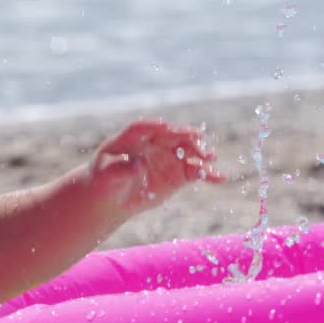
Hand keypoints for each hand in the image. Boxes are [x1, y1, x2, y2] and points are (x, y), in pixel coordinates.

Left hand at [91, 119, 222, 214]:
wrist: (112, 196)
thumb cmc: (103, 180)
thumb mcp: (105, 175)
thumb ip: (119, 170)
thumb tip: (137, 166)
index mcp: (132, 138)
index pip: (143, 128)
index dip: (153, 126)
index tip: (165, 126)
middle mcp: (154, 143)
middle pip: (171, 135)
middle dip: (184, 136)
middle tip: (197, 139)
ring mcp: (169, 157)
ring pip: (188, 151)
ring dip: (200, 151)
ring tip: (210, 156)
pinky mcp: (179, 174)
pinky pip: (195, 171)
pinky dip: (207, 174)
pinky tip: (220, 178)